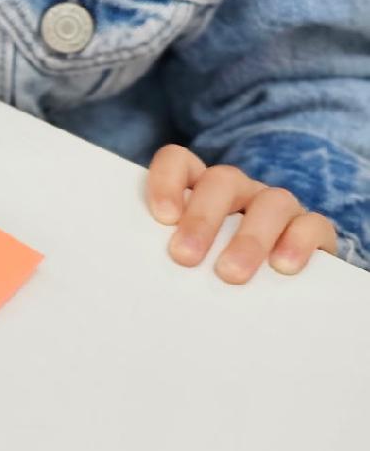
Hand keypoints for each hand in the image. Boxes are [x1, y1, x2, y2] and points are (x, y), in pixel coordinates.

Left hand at [146, 145, 336, 282]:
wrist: (281, 287)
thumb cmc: (213, 269)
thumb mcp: (189, 258)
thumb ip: (169, 254)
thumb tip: (138, 281)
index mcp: (200, 189)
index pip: (179, 162)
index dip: (167, 180)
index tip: (162, 217)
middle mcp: (239, 190)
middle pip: (222, 181)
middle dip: (202, 218)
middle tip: (184, 256)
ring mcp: (277, 206)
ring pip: (270, 202)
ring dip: (249, 238)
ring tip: (231, 274)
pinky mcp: (311, 229)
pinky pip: (312, 225)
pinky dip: (298, 242)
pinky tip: (282, 267)